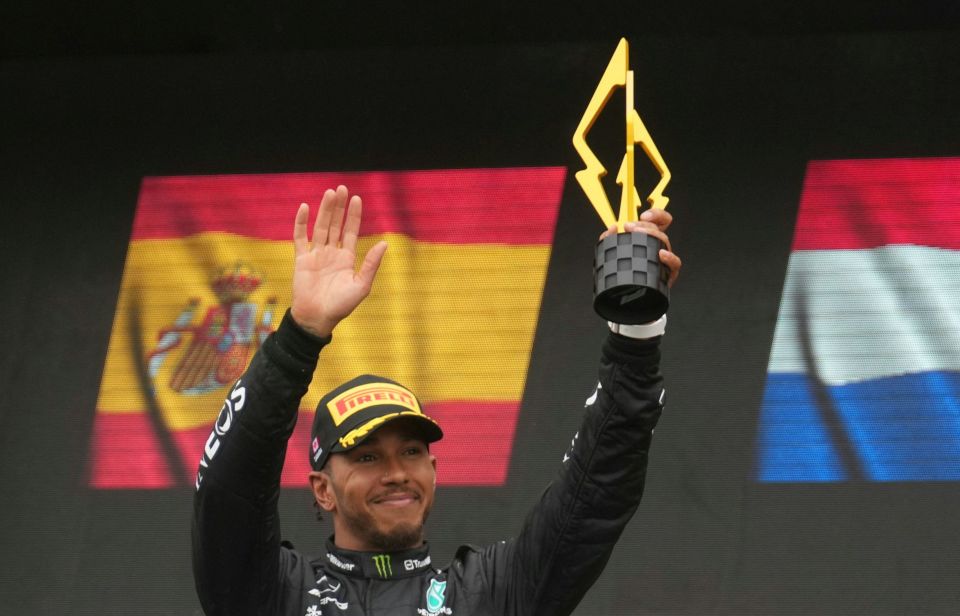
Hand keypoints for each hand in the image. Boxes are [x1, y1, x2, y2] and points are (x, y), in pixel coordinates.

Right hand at [290, 185, 387, 336]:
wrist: (317, 318)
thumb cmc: (341, 306)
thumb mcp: (361, 285)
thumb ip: (371, 263)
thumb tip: (385, 243)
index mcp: (346, 258)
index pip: (350, 231)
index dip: (353, 215)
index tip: (356, 199)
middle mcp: (331, 253)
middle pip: (335, 225)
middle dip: (339, 207)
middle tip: (342, 188)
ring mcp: (316, 255)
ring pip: (320, 227)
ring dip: (324, 210)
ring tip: (329, 193)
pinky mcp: (301, 259)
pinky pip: (300, 238)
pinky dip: (301, 223)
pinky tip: (304, 208)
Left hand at [599, 209, 681, 287]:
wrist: (630, 299)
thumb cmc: (627, 275)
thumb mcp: (616, 254)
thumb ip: (610, 240)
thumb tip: (611, 229)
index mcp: (649, 240)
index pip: (660, 221)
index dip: (656, 215)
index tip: (644, 216)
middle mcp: (659, 247)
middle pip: (659, 229)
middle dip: (644, 225)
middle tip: (629, 227)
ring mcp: (664, 260)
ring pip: (665, 241)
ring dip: (652, 235)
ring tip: (638, 237)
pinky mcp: (668, 273)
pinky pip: (675, 263)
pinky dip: (669, 257)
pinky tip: (661, 254)